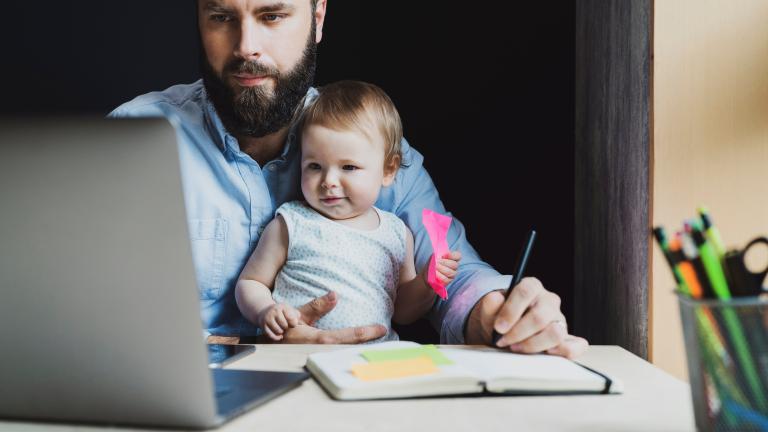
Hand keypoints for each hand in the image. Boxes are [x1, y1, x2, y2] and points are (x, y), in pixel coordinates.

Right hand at [260, 303, 300, 340]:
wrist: (265, 311)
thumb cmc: (282, 313)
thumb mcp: (289, 310)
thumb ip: (297, 316)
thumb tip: (301, 324)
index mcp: (282, 307)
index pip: (291, 318)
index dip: (293, 324)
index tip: (292, 323)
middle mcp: (274, 311)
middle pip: (285, 325)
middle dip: (287, 328)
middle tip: (286, 326)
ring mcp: (268, 318)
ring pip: (278, 331)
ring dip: (282, 333)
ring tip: (282, 329)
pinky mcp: (263, 325)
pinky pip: (271, 335)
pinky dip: (276, 337)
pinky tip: (279, 336)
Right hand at [277, 291, 387, 343]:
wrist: (271, 341)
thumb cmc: (285, 327)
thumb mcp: (300, 314)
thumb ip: (318, 306)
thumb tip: (335, 294)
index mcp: (319, 339)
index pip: (349, 336)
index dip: (367, 332)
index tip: (382, 328)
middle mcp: (323, 349)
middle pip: (352, 346)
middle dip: (369, 340)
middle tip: (385, 332)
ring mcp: (322, 354)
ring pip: (347, 350)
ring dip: (363, 344)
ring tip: (378, 336)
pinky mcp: (321, 355)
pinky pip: (341, 352)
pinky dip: (353, 347)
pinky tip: (363, 343)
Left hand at [428, 251, 461, 285]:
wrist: (428, 272)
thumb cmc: (432, 262)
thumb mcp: (434, 256)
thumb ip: (438, 254)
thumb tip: (439, 256)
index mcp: (453, 258)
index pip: (458, 256)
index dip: (452, 255)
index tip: (444, 255)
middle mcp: (454, 267)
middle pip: (454, 265)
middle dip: (444, 262)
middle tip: (436, 262)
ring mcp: (452, 274)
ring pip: (450, 272)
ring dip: (441, 269)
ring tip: (435, 267)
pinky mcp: (448, 281)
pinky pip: (446, 279)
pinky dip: (440, 276)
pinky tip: (435, 274)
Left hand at [464, 277, 587, 358]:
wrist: (505, 333)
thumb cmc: (501, 319)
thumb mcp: (490, 312)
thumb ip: (490, 305)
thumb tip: (494, 298)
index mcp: (531, 287)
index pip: (526, 290)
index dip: (511, 310)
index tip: (499, 327)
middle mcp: (548, 301)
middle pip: (539, 316)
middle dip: (518, 333)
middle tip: (503, 342)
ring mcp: (559, 320)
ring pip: (555, 333)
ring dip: (533, 345)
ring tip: (517, 348)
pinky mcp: (567, 339)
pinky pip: (576, 346)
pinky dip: (564, 352)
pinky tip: (546, 353)